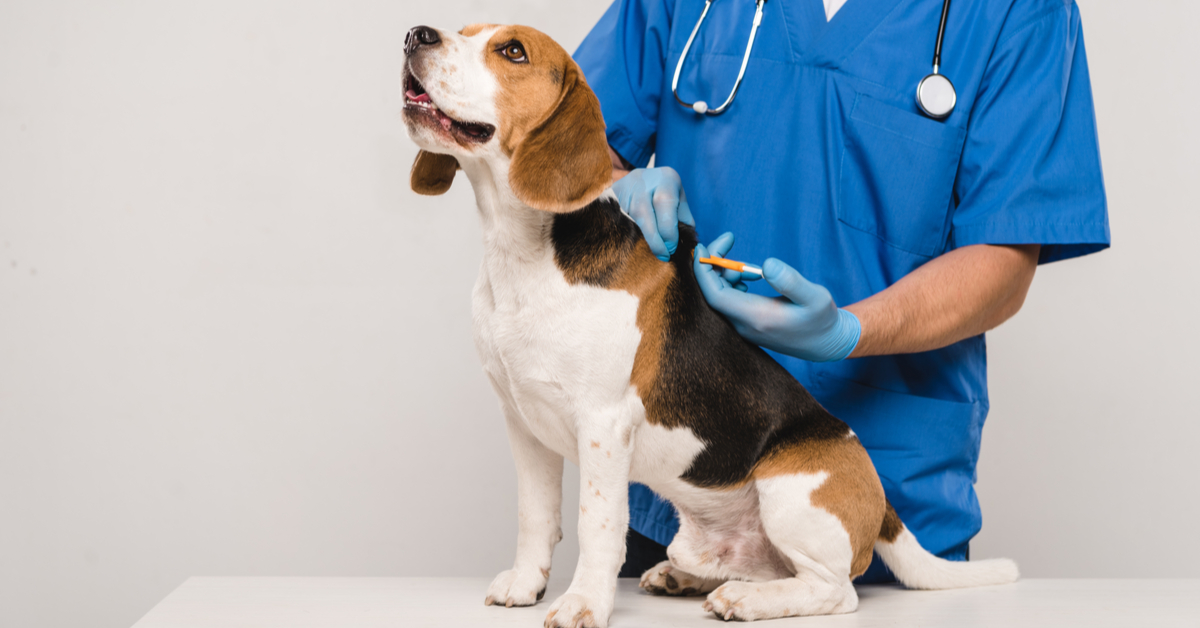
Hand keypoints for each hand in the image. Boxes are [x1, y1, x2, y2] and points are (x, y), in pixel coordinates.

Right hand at [612, 166, 693, 260]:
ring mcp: (623, 187)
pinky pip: (615, 218)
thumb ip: (684, 220)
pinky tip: (631, 244)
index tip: (671, 249)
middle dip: (653, 237)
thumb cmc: (666, 194)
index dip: (668, 230)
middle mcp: (643, 179)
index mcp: (666, 178)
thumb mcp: (679, 201)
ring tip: (647, 253)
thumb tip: (686, 244)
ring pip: (626, 216)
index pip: (665, 202)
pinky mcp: (609, 197)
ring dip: (638, 238)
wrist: (642, 180)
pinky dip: (624, 233)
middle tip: (662, 255)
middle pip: (642, 210)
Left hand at [694, 233, 860, 361]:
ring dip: (726, 274)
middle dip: (715, 264)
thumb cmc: (822, 320)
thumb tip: (766, 264)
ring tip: (751, 268)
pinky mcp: (748, 324)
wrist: (826, 344)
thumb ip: (791, 281)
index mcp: (755, 318)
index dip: (704, 270)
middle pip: (713, 293)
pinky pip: (729, 301)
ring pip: (720, 296)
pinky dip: (733, 283)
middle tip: (729, 240)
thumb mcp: (815, 297)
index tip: (704, 246)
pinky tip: (752, 276)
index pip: (715, 295)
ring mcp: (744, 327)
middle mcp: (744, 325)